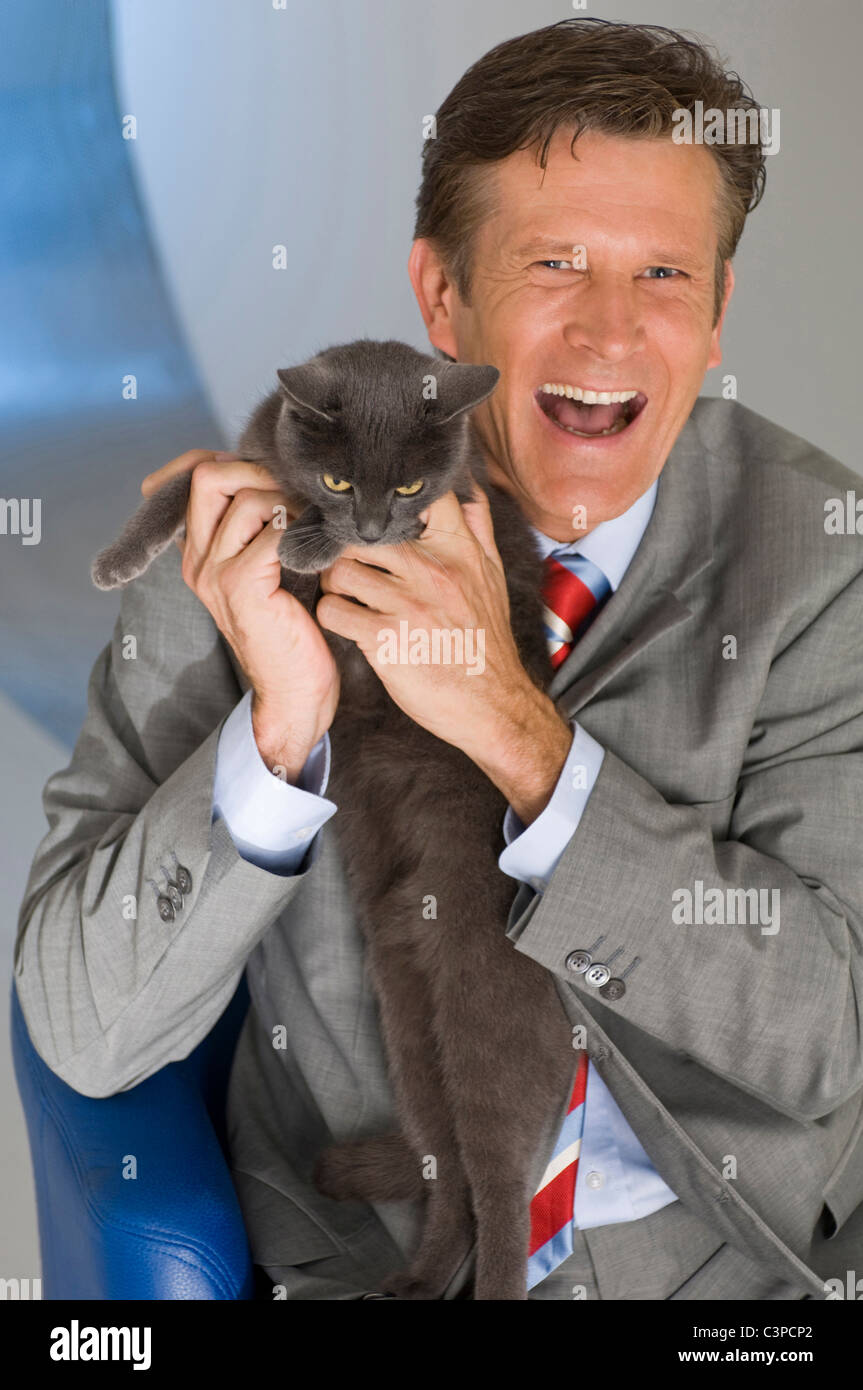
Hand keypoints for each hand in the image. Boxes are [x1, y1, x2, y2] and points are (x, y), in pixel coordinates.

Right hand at [141, 449, 338, 778]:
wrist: (296, 696)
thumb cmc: (297, 634)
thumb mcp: (277, 573)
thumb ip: (270, 531)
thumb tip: (294, 480)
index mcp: (200, 553)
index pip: (196, 476)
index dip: (234, 459)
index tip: (278, 474)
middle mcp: (198, 559)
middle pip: (210, 475)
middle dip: (261, 472)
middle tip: (301, 497)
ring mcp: (215, 573)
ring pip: (249, 500)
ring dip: (293, 505)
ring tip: (319, 530)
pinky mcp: (241, 586)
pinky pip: (274, 532)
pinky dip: (305, 534)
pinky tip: (323, 553)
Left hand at [316, 486, 571, 822]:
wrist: (492, 704)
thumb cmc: (485, 639)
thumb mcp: (492, 575)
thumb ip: (478, 527)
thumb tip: (468, 484)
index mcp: (459, 550)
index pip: (419, 497)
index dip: (388, 497)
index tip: (376, 513)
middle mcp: (432, 571)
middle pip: (360, 532)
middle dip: (346, 548)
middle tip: (346, 563)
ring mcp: (407, 604)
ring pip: (338, 571)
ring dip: (334, 585)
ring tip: (346, 596)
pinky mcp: (385, 639)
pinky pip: (333, 611)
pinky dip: (332, 617)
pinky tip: (348, 624)